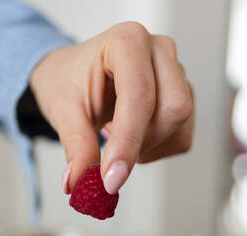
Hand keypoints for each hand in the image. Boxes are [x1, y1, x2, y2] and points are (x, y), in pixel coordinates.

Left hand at [30, 21, 193, 194]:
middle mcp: (159, 52)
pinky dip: (156, 150)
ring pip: (179, 127)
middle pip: (173, 109)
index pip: (140, 94)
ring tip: (117, 135)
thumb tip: (79, 182)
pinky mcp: (184, 98)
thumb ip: (76, 144)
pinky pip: (182, 138)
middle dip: (142, 142)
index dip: (128, 142)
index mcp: (127, 41)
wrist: (75, 77)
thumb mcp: (62, 110)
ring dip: (147, 148)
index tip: (111, 180)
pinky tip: (134, 137)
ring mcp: (176, 74)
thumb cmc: (69, 81)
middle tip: (110, 153)